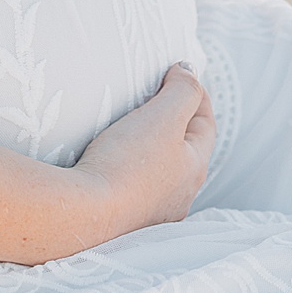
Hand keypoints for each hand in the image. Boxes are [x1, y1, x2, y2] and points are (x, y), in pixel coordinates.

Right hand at [66, 65, 214, 242]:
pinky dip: (131, 169)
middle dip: (175, 120)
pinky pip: (136, 187)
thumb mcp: (163, 117)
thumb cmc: (127, 164)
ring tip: (132, 130)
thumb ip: (182, 91)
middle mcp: (180, 195)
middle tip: (155, 97)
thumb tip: (189, 72)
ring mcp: (153, 212)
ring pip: (161, 170)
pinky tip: (114, 164)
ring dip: (152, 148)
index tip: (177, 73)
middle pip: (185, 149)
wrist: (86, 215)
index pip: (205, 123)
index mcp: (194, 169)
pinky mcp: (125, 219)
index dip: (195, 93)